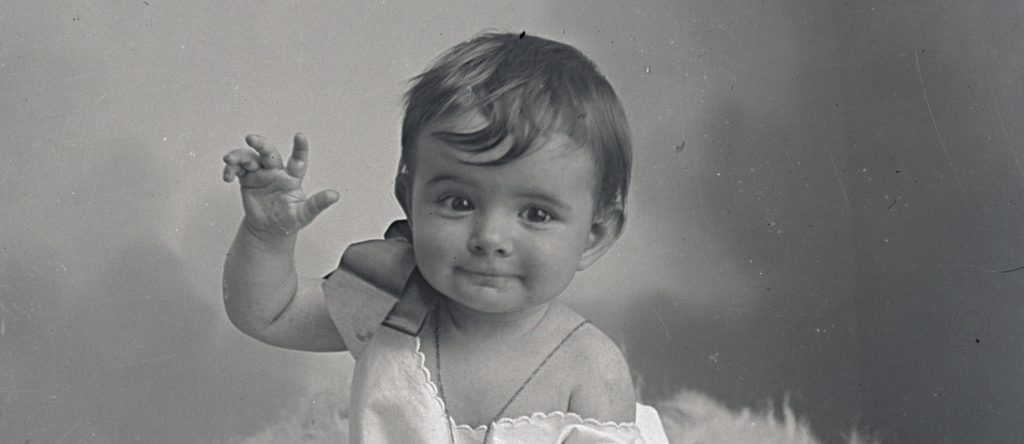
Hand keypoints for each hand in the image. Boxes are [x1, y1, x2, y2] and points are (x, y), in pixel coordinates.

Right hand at [223, 133, 338, 239]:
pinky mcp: (247, 179)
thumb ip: (318, 204)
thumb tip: (335, 195)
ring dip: (238, 156)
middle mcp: (276, 171)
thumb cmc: (289, 219)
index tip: (300, 135)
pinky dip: (230, 170)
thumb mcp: (304, 214)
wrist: (270, 229)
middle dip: (261, 143)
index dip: (300, 147)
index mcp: (292, 178)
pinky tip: (227, 176)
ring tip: (229, 161)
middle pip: (269, 152)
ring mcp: (261, 174)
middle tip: (251, 139)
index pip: (298, 160)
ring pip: (249, 157)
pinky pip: (237, 169)